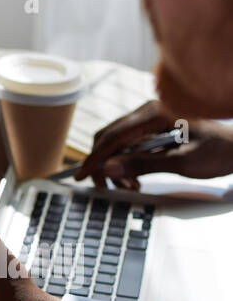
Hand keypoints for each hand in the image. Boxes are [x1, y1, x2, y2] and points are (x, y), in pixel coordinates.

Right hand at [75, 100, 232, 189]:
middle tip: (106, 188)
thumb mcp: (182, 161)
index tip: (81, 176)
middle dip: (104, 165)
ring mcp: (151, 121)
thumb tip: (109, 168)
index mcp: (156, 114)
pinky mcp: (153, 131)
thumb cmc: (220, 151)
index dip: (95, 158)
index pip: (113, 136)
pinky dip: (127, 164)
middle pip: (110, 138)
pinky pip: (130, 147)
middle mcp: (150, 112)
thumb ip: (143, 164)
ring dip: (117, 167)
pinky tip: (137, 177)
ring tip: (132, 185)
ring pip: (118, 144)